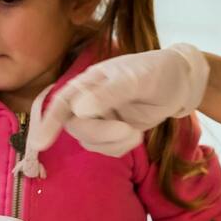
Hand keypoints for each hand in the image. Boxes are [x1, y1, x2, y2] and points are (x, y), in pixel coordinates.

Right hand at [26, 44, 208, 156]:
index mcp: (87, 83)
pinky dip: (121, 147)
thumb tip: (80, 110)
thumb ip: (108, 93)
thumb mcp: (135, 78)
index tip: (40, 144)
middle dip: (100, 134)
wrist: (180, 83)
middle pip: (75, 127)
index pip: (61, 102)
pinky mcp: (112, 134)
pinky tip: (136, 135)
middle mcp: (87, 101)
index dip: (48, 122)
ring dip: (113, 142)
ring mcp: (99, 119)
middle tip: (127, 130)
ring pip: (90, 142)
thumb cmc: (155, 71)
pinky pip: (106, 149)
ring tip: (135, 132)